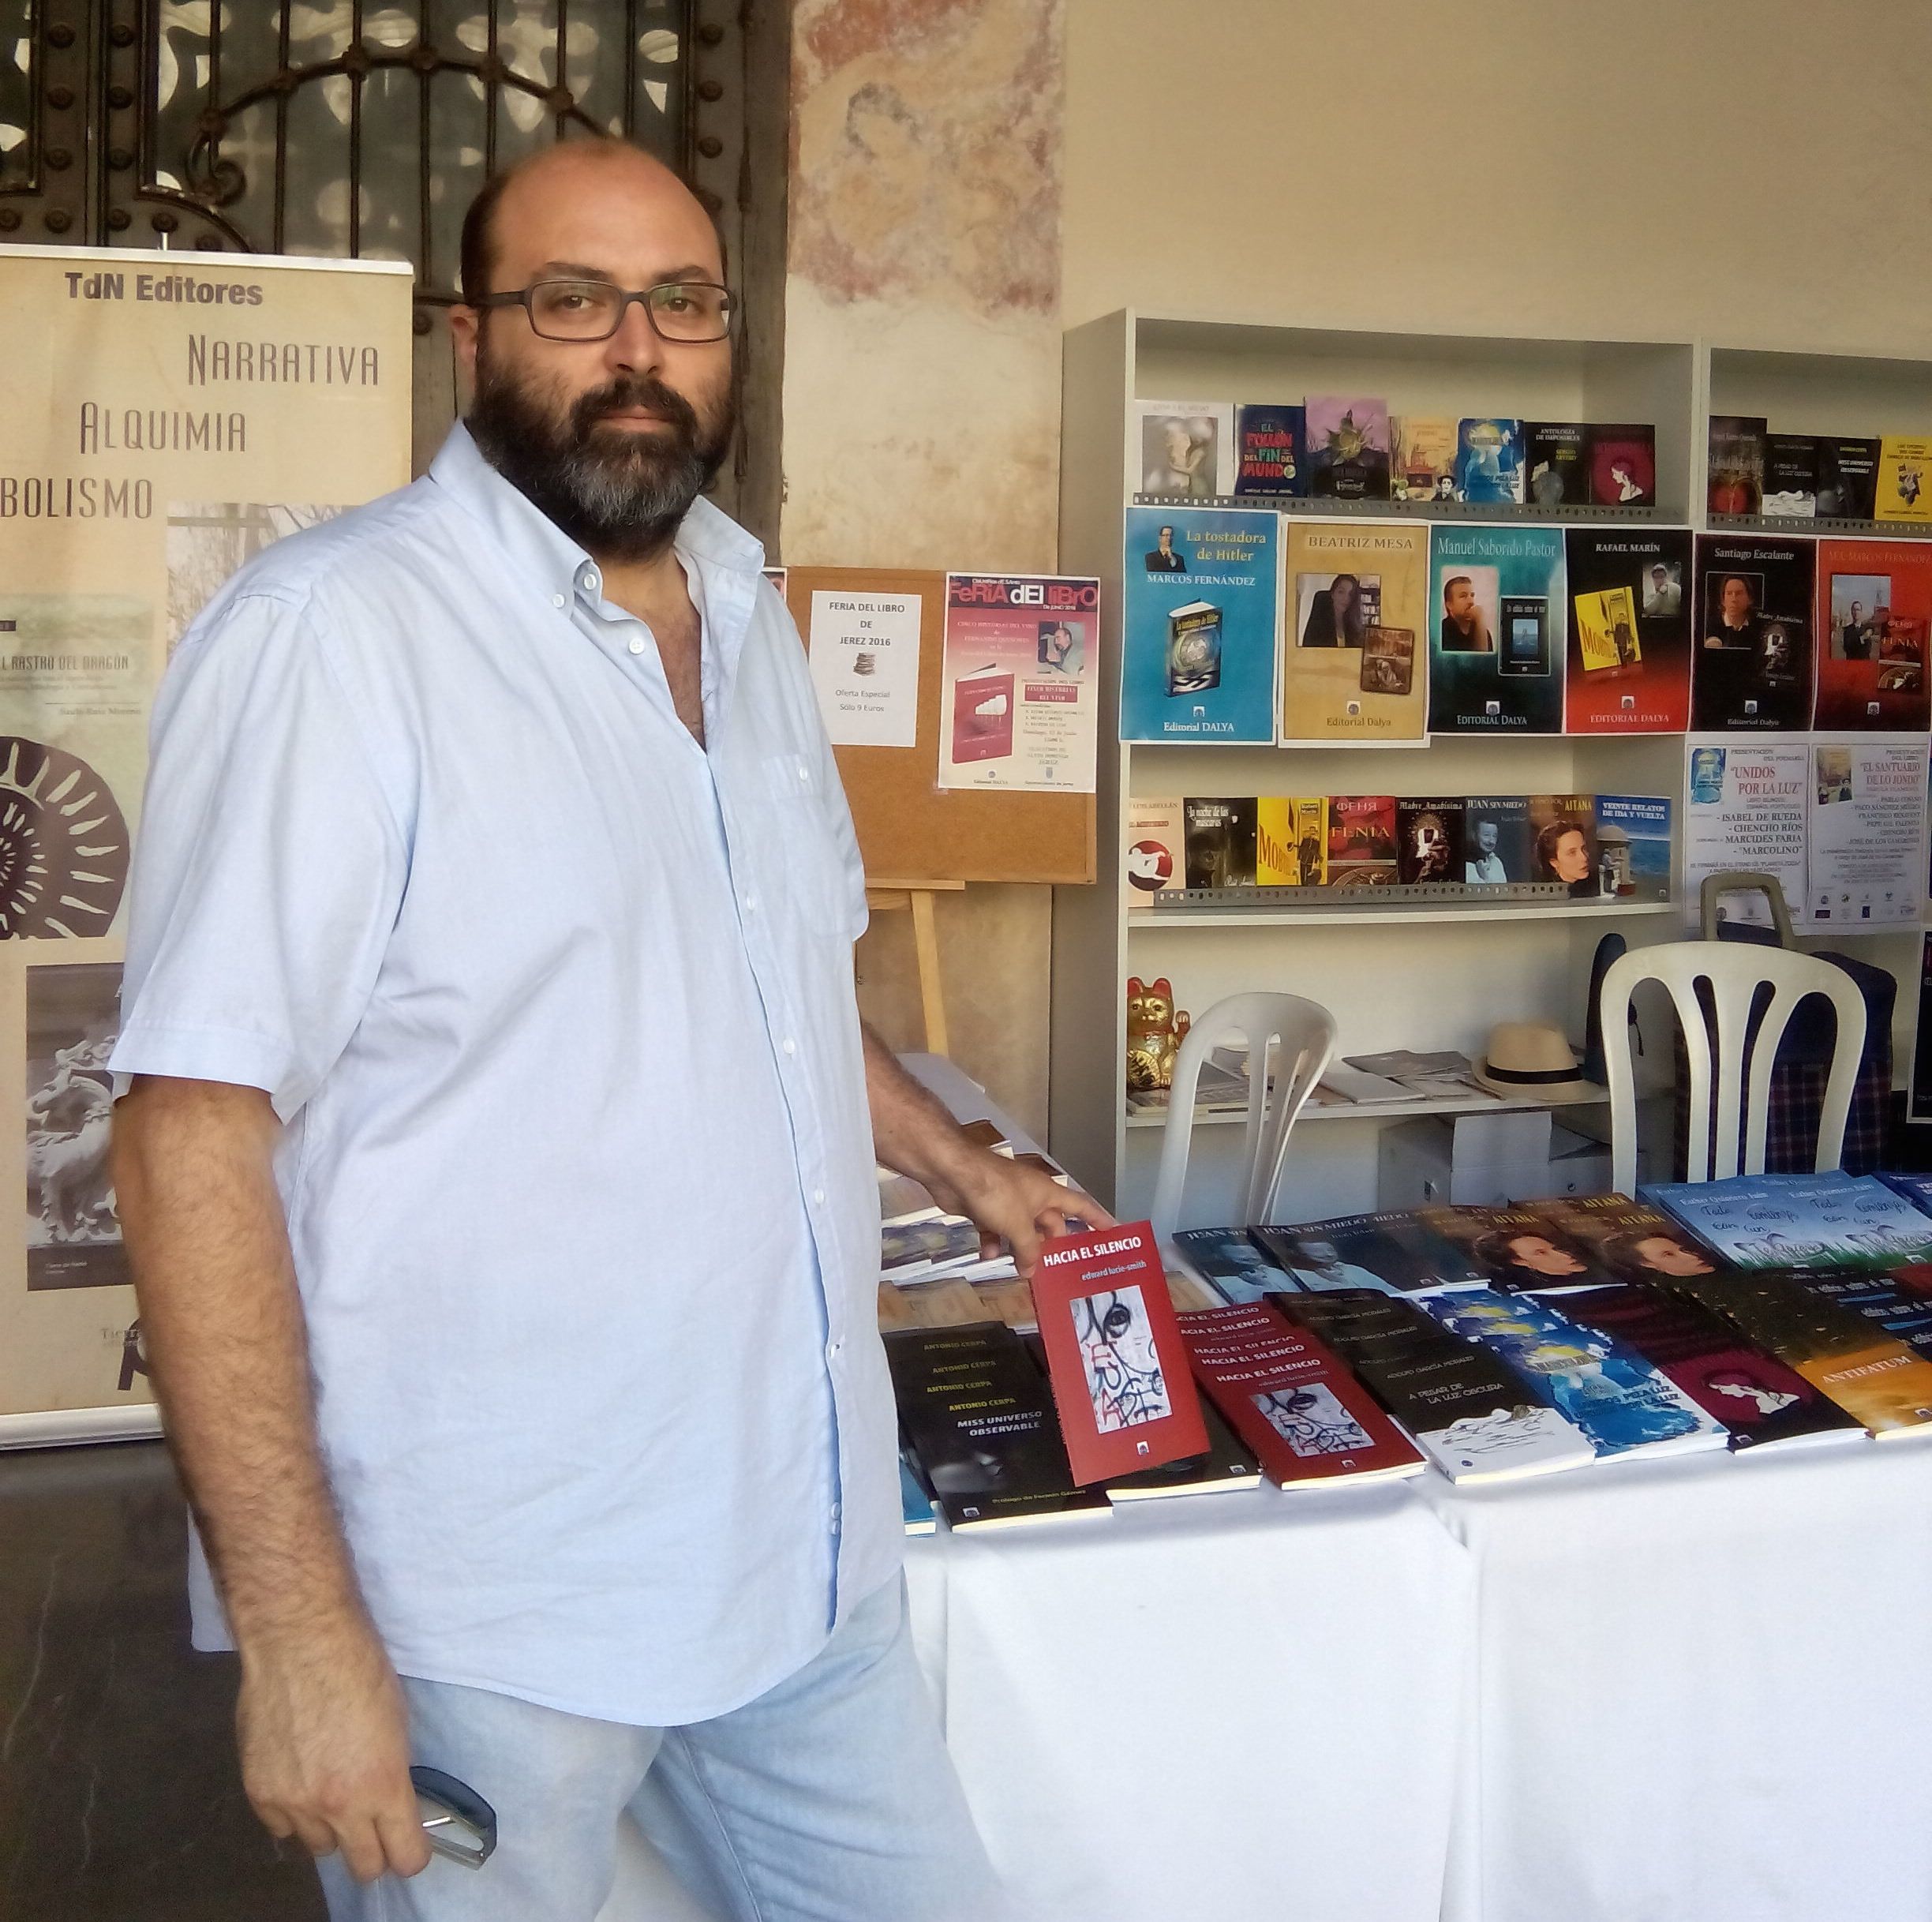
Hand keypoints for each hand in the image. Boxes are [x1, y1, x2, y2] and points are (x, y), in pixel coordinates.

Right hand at [236, 1614, 432, 1883]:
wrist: (301, 1643)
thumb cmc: (361, 1669)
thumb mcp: (397, 1724)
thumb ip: (392, 1774)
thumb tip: (389, 1805)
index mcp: (382, 1786)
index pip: (405, 1856)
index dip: (412, 1855)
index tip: (411, 1845)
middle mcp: (338, 1806)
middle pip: (363, 1866)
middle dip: (375, 1852)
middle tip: (374, 1828)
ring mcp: (294, 1805)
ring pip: (320, 1848)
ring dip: (331, 1829)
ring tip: (332, 1792)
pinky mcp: (259, 1794)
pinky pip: (282, 1829)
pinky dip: (294, 1815)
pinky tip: (301, 1783)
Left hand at [941, 1149, 1113, 1279]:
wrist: (955, 1173)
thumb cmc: (995, 1193)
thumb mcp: (1019, 1225)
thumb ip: (1029, 1251)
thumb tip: (1032, 1271)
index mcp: (1047, 1193)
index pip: (1080, 1206)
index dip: (1097, 1218)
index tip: (1112, 1231)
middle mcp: (1031, 1195)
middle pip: (1049, 1223)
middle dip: (1050, 1244)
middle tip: (1056, 1267)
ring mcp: (1007, 1200)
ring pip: (1021, 1229)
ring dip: (1020, 1249)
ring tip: (1022, 1271)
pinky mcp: (986, 1206)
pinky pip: (996, 1229)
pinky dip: (994, 1242)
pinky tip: (988, 1255)